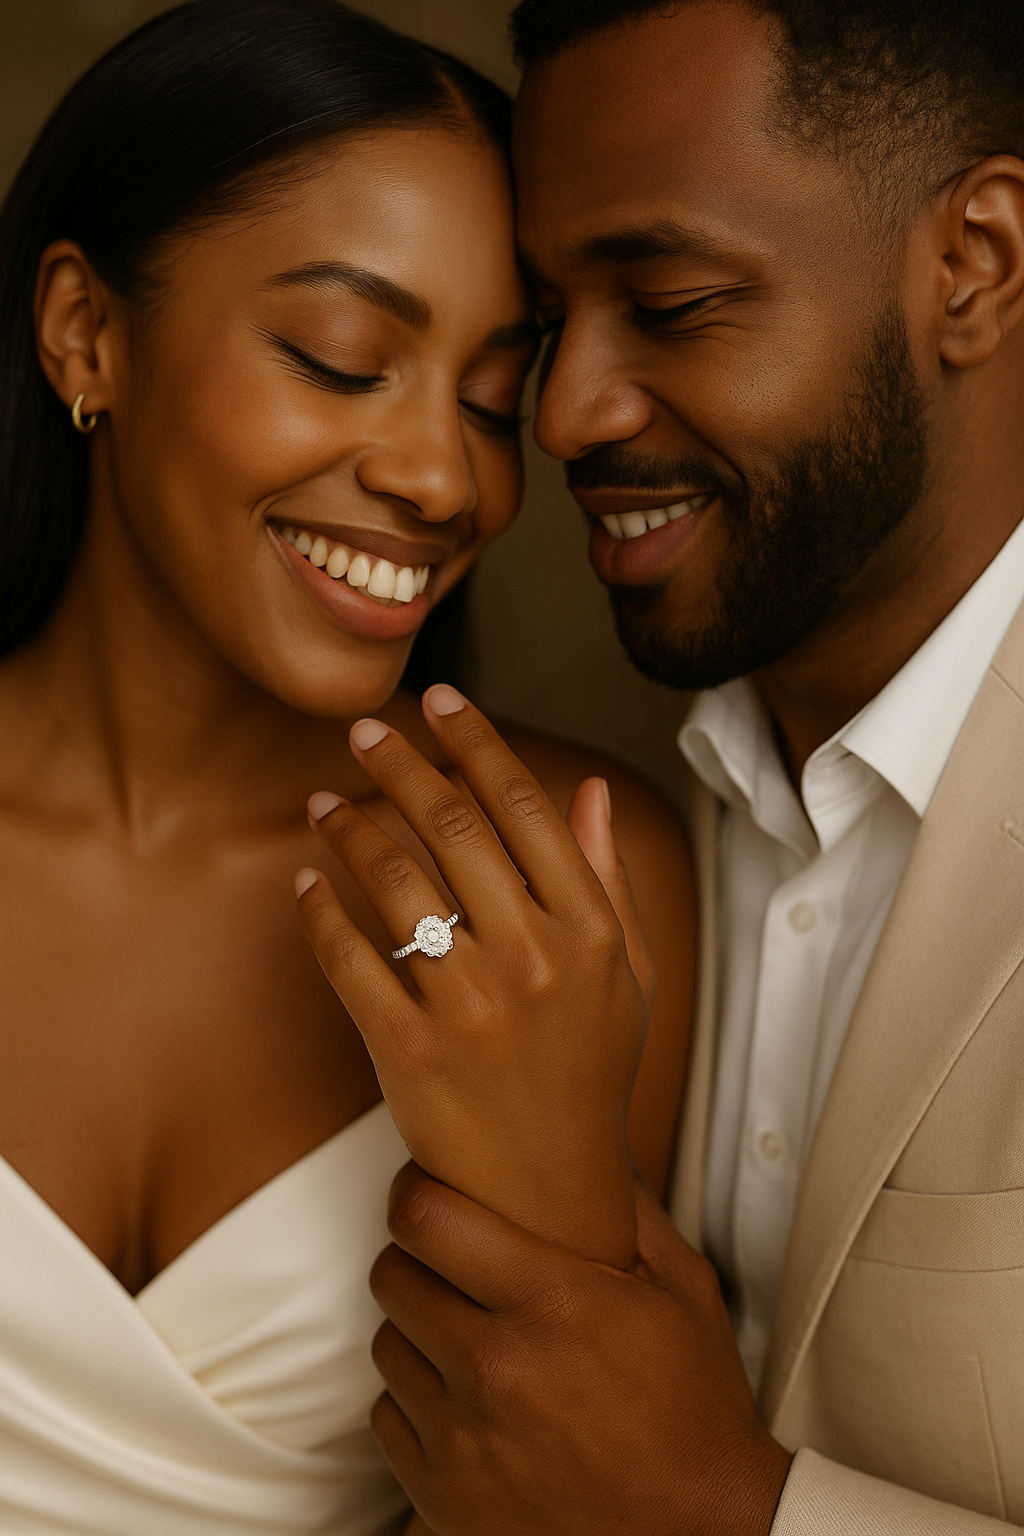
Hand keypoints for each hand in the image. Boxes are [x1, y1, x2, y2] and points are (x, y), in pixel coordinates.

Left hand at [295, 685, 653, 1267]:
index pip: (525, 807)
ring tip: (324, 800)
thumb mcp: (627, 973)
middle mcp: (534, 958)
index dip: (477, 742)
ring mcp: (471, 1005)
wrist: (547, 1183)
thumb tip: (593, 791)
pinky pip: (349, 961)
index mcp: (589, 930)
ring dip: (349, 826)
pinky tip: (306, 882)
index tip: (442, 701)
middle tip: (365, 731)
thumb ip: (611, 879)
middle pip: (453, 827)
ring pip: (394, 882)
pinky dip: (320, 912)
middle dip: (401, 763)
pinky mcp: (410, 1051)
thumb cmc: (588, 1070)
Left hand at [370, 1163, 792, 1535]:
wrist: (701, 1534)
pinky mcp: (442, 1495)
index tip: (426, 1190)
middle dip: (417, 1257)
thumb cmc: (695, 1409)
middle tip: (451, 1262)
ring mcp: (462, 1437)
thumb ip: (631, 1211)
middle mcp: (494, 1366)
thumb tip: (594, 1147)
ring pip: (386, 1345)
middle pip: (392, 1275)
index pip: (425, 1219)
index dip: (415, 1193)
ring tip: (466, 1333)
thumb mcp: (684, 1291)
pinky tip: (464, 1397)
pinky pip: (387, 1415)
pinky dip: (416, 1400)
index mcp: (551, 1302)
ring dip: (418, 1330)